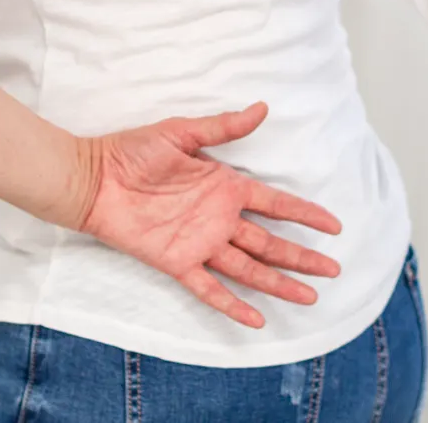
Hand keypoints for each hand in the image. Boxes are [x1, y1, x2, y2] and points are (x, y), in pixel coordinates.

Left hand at [76, 101, 343, 329]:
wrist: (94, 178)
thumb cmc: (132, 152)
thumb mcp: (182, 132)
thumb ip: (223, 127)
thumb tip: (262, 108)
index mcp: (225, 187)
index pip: (276, 204)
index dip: (305, 214)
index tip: (333, 225)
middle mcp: (219, 218)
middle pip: (270, 243)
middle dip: (302, 256)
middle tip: (333, 269)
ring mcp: (200, 243)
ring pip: (250, 269)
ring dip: (279, 282)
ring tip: (310, 296)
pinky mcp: (177, 262)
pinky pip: (210, 288)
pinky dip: (233, 305)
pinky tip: (256, 320)